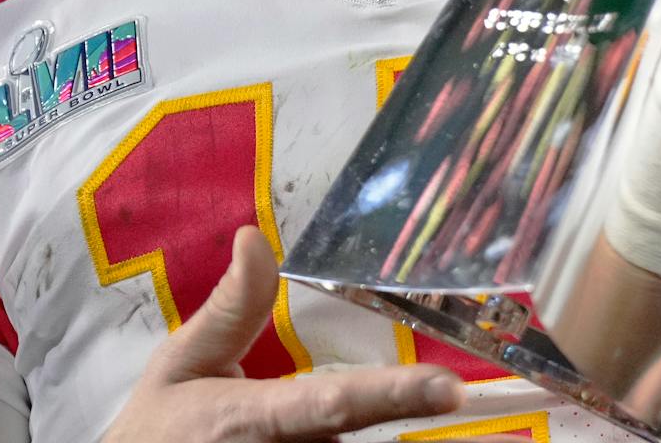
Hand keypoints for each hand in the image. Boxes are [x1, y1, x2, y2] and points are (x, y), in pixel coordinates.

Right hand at [103, 227, 463, 441]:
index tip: (450, 387)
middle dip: (429, 437)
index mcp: (254, 419)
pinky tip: (441, 435)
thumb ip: (229, 310)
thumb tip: (257, 237)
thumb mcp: (178, 367)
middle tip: (501, 427)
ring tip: (486, 435)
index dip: (393, 395)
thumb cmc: (159, 431)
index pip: (334, 403)